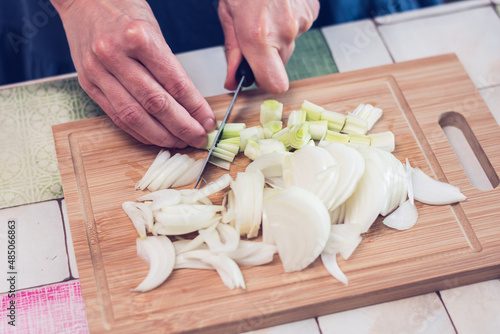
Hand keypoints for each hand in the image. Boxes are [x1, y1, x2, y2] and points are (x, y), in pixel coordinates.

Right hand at [52, 0, 215, 147]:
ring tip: (179, 141)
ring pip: (134, 115)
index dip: (195, 108)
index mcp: (139, 37)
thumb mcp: (153, 29)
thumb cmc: (122, 9)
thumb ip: (169, 66)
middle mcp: (116, 55)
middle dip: (182, 126)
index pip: (175, 83)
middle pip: (156, 103)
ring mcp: (98, 71)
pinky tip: (155, 137)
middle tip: (198, 137)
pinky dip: (138, 131)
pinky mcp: (87, 84)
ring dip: (161, 135)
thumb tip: (192, 104)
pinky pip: (116, 116)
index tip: (208, 121)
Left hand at [219, 0, 319, 93]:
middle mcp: (284, 33)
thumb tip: (232, 80)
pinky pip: (299, 29)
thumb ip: (232, 52)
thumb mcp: (227, 16)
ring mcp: (302, 22)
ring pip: (288, 46)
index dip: (264, 83)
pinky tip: (278, 7)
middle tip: (254, 35)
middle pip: (280, 66)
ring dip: (277, 38)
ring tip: (265, 14)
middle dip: (266, 57)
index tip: (255, 76)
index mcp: (259, 37)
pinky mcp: (312, 13)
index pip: (274, 84)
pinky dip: (288, 23)